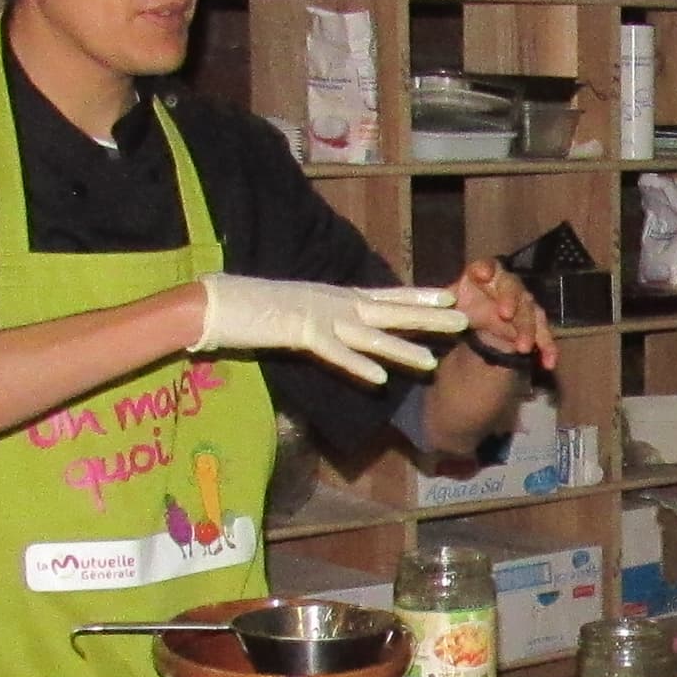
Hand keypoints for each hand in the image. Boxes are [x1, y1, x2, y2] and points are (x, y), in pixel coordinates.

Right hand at [189, 274, 466, 382]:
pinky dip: (355, 365)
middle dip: (428, 318)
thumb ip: (321, 322)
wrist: (211, 301)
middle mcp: (332, 302)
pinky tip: (380, 380)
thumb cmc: (249, 308)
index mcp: (332, 296)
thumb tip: (336, 330)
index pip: (383, 297)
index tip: (449, 296)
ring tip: (433, 362)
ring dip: (401, 349)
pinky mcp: (296, 332)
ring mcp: (317, 316)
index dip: (417, 298)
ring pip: (368, 336)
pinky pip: (332, 353)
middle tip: (465, 320)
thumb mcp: (295, 313)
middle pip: (389, 312)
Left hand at [443, 257, 557, 374]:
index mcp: (485, 274)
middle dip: (511, 300)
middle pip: (513, 288)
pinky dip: (548, 348)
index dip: (485, 268)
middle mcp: (508, 285)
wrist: (483, 322)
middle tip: (505, 314)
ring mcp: (524, 304)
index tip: (482, 275)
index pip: (487, 265)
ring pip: (530, 313)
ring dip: (529, 330)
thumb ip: (439, 303)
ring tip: (523, 348)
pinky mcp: (535, 324)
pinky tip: (548, 362)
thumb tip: (418, 307)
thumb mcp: (450, 304)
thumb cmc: (466, 305)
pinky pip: (544, 334)